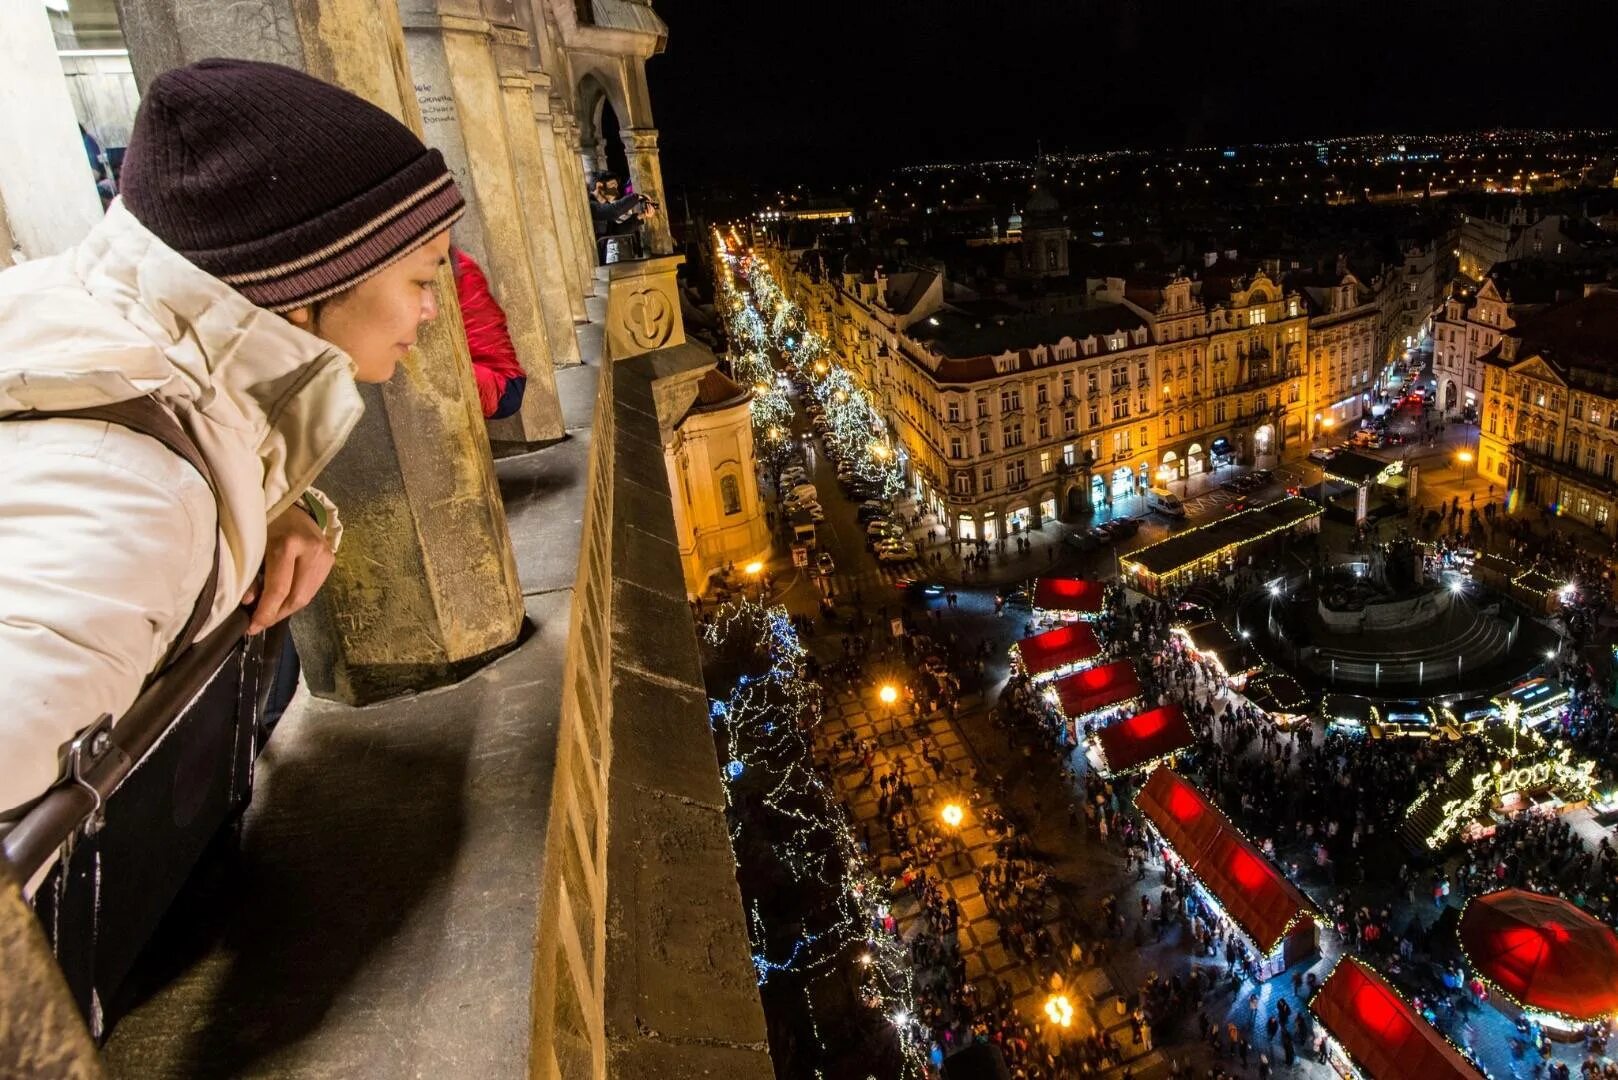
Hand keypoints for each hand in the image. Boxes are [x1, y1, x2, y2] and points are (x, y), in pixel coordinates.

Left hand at [243, 504, 335, 633]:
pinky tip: (284, 599)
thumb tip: (249, 602)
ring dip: (287, 609)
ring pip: (307, 596)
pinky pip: (313, 588)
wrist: (294, 504)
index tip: (252, 627)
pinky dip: (297, 597)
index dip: (266, 612)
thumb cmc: (268, 522)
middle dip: (277, 614)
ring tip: (270, 614)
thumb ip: (252, 574)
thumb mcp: (254, 544)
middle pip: (297, 597)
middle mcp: (312, 551)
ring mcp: (325, 556)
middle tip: (260, 624)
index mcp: (289, 544)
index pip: (279, 589)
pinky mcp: (331, 559)